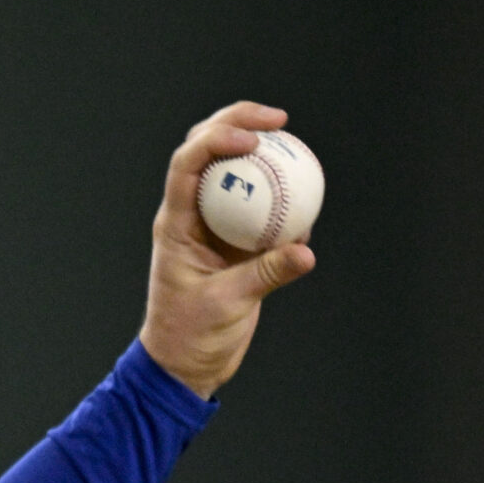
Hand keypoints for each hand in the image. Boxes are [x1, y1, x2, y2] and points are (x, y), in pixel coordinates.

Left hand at [136, 101, 316, 398]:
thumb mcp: (228, 305)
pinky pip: (260, 206)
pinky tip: (308, 189)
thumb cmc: (191, 336)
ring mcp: (212, 227)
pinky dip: (281, 192)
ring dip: (260, 150)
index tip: (254, 138)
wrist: (185, 363)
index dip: (217, 140)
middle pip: (207, 152)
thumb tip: (305, 249)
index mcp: (176, 224)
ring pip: (233, 172)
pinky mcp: (235, 242)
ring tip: (292, 139)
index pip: (188, 165)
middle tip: (278, 119)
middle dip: (237, 123)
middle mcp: (191, 217)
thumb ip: (266, 275)